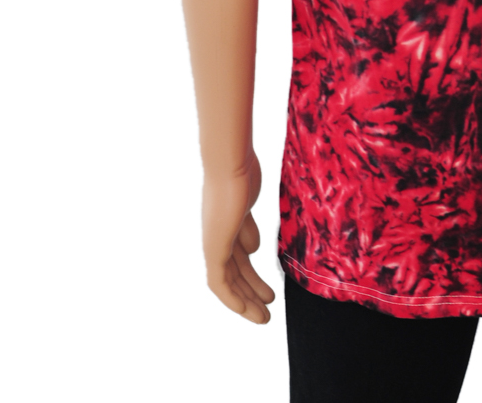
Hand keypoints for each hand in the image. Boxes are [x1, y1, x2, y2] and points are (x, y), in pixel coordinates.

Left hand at [202, 154, 275, 323]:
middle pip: (235, 272)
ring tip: (265, 317)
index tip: (267, 289)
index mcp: (227, 224)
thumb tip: (254, 251)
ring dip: (247, 300)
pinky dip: (232, 299)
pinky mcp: (213, 248)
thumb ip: (248, 226)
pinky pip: (220, 283)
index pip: (238, 258)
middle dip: (251, 292)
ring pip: (230, 281)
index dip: (251, 276)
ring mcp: (214, 242)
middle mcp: (217, 236)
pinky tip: (246, 311)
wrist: (229, 163)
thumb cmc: (242, 171)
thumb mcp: (249, 202)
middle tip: (268, 309)